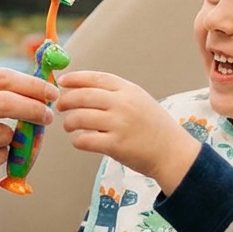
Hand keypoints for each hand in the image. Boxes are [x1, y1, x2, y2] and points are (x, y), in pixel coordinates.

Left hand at [56, 71, 199, 194]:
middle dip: (66, 100)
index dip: (76, 78)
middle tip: (59, 105)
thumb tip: (82, 88)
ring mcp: (119, 124)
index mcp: (129, 90)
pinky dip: (77, 140)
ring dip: (69, 122)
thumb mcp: (139, 100)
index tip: (62, 81)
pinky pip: (85, 140)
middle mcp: (123, 104)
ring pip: (80, 118)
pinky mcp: (116, 145)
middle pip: (83, 96)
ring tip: (69, 125)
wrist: (173, 153)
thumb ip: (115, 93)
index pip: (96, 78)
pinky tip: (79, 140)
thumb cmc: (154, 127)